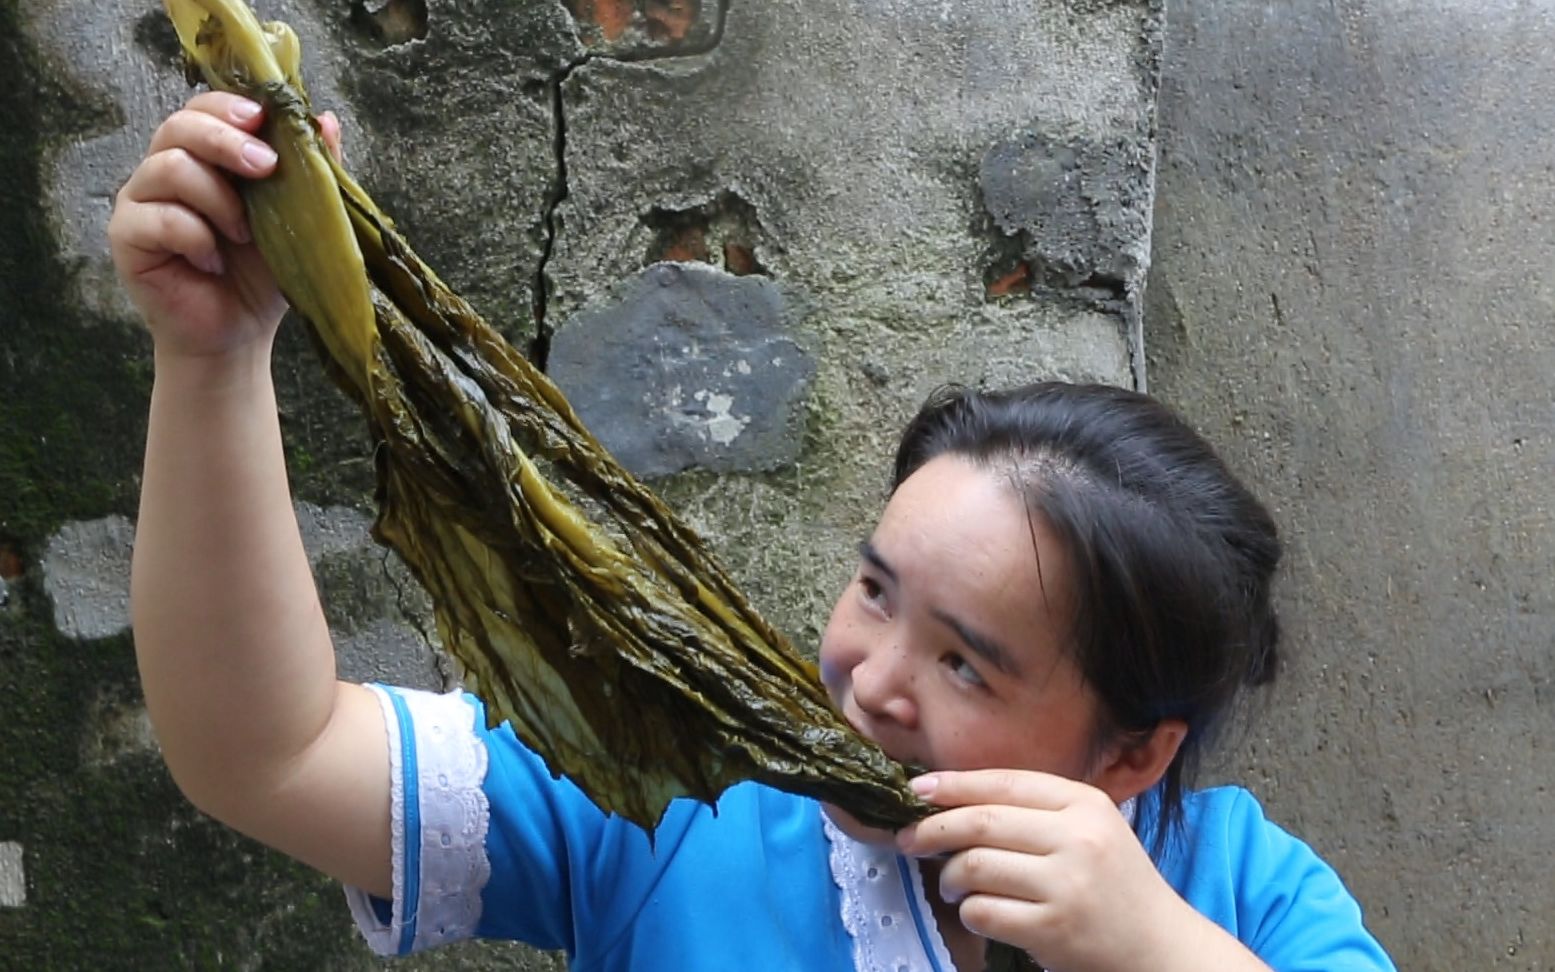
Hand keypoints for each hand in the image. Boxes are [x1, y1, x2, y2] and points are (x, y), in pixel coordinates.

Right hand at [108, 91, 341, 360]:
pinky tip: (213, 261)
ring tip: (243, 235)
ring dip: (217, 199)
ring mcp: (141, 200)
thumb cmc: (263, 271)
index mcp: (205, 156)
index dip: (229, 107)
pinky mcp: (126, 235)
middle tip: (265, 167)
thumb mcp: (299, 218)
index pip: (203, 108)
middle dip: (225, 141)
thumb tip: (326, 120)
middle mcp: (166, 168)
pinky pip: (157, 217)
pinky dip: (194, 238)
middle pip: (179, 126)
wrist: (240, 329)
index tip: (263, 120)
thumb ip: (311, 169)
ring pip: (168, 167)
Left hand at [896, 770, 1195, 971]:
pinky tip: (976, 911)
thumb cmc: (1115, 885)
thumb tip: (953, 798)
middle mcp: (1077, 839)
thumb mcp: (1092, 829)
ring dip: (949, 877)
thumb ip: (1037, 811)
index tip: (918, 789)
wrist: (1159, 947)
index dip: (954, 784)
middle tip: (910, 839)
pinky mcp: (1053, 929)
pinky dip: (968, 911)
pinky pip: (983, 911)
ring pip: (974, 866)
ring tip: (950, 885)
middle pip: (981, 822)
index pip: (1005, 782)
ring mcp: (1066, 885)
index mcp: (1085, 804)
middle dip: (933, 829)